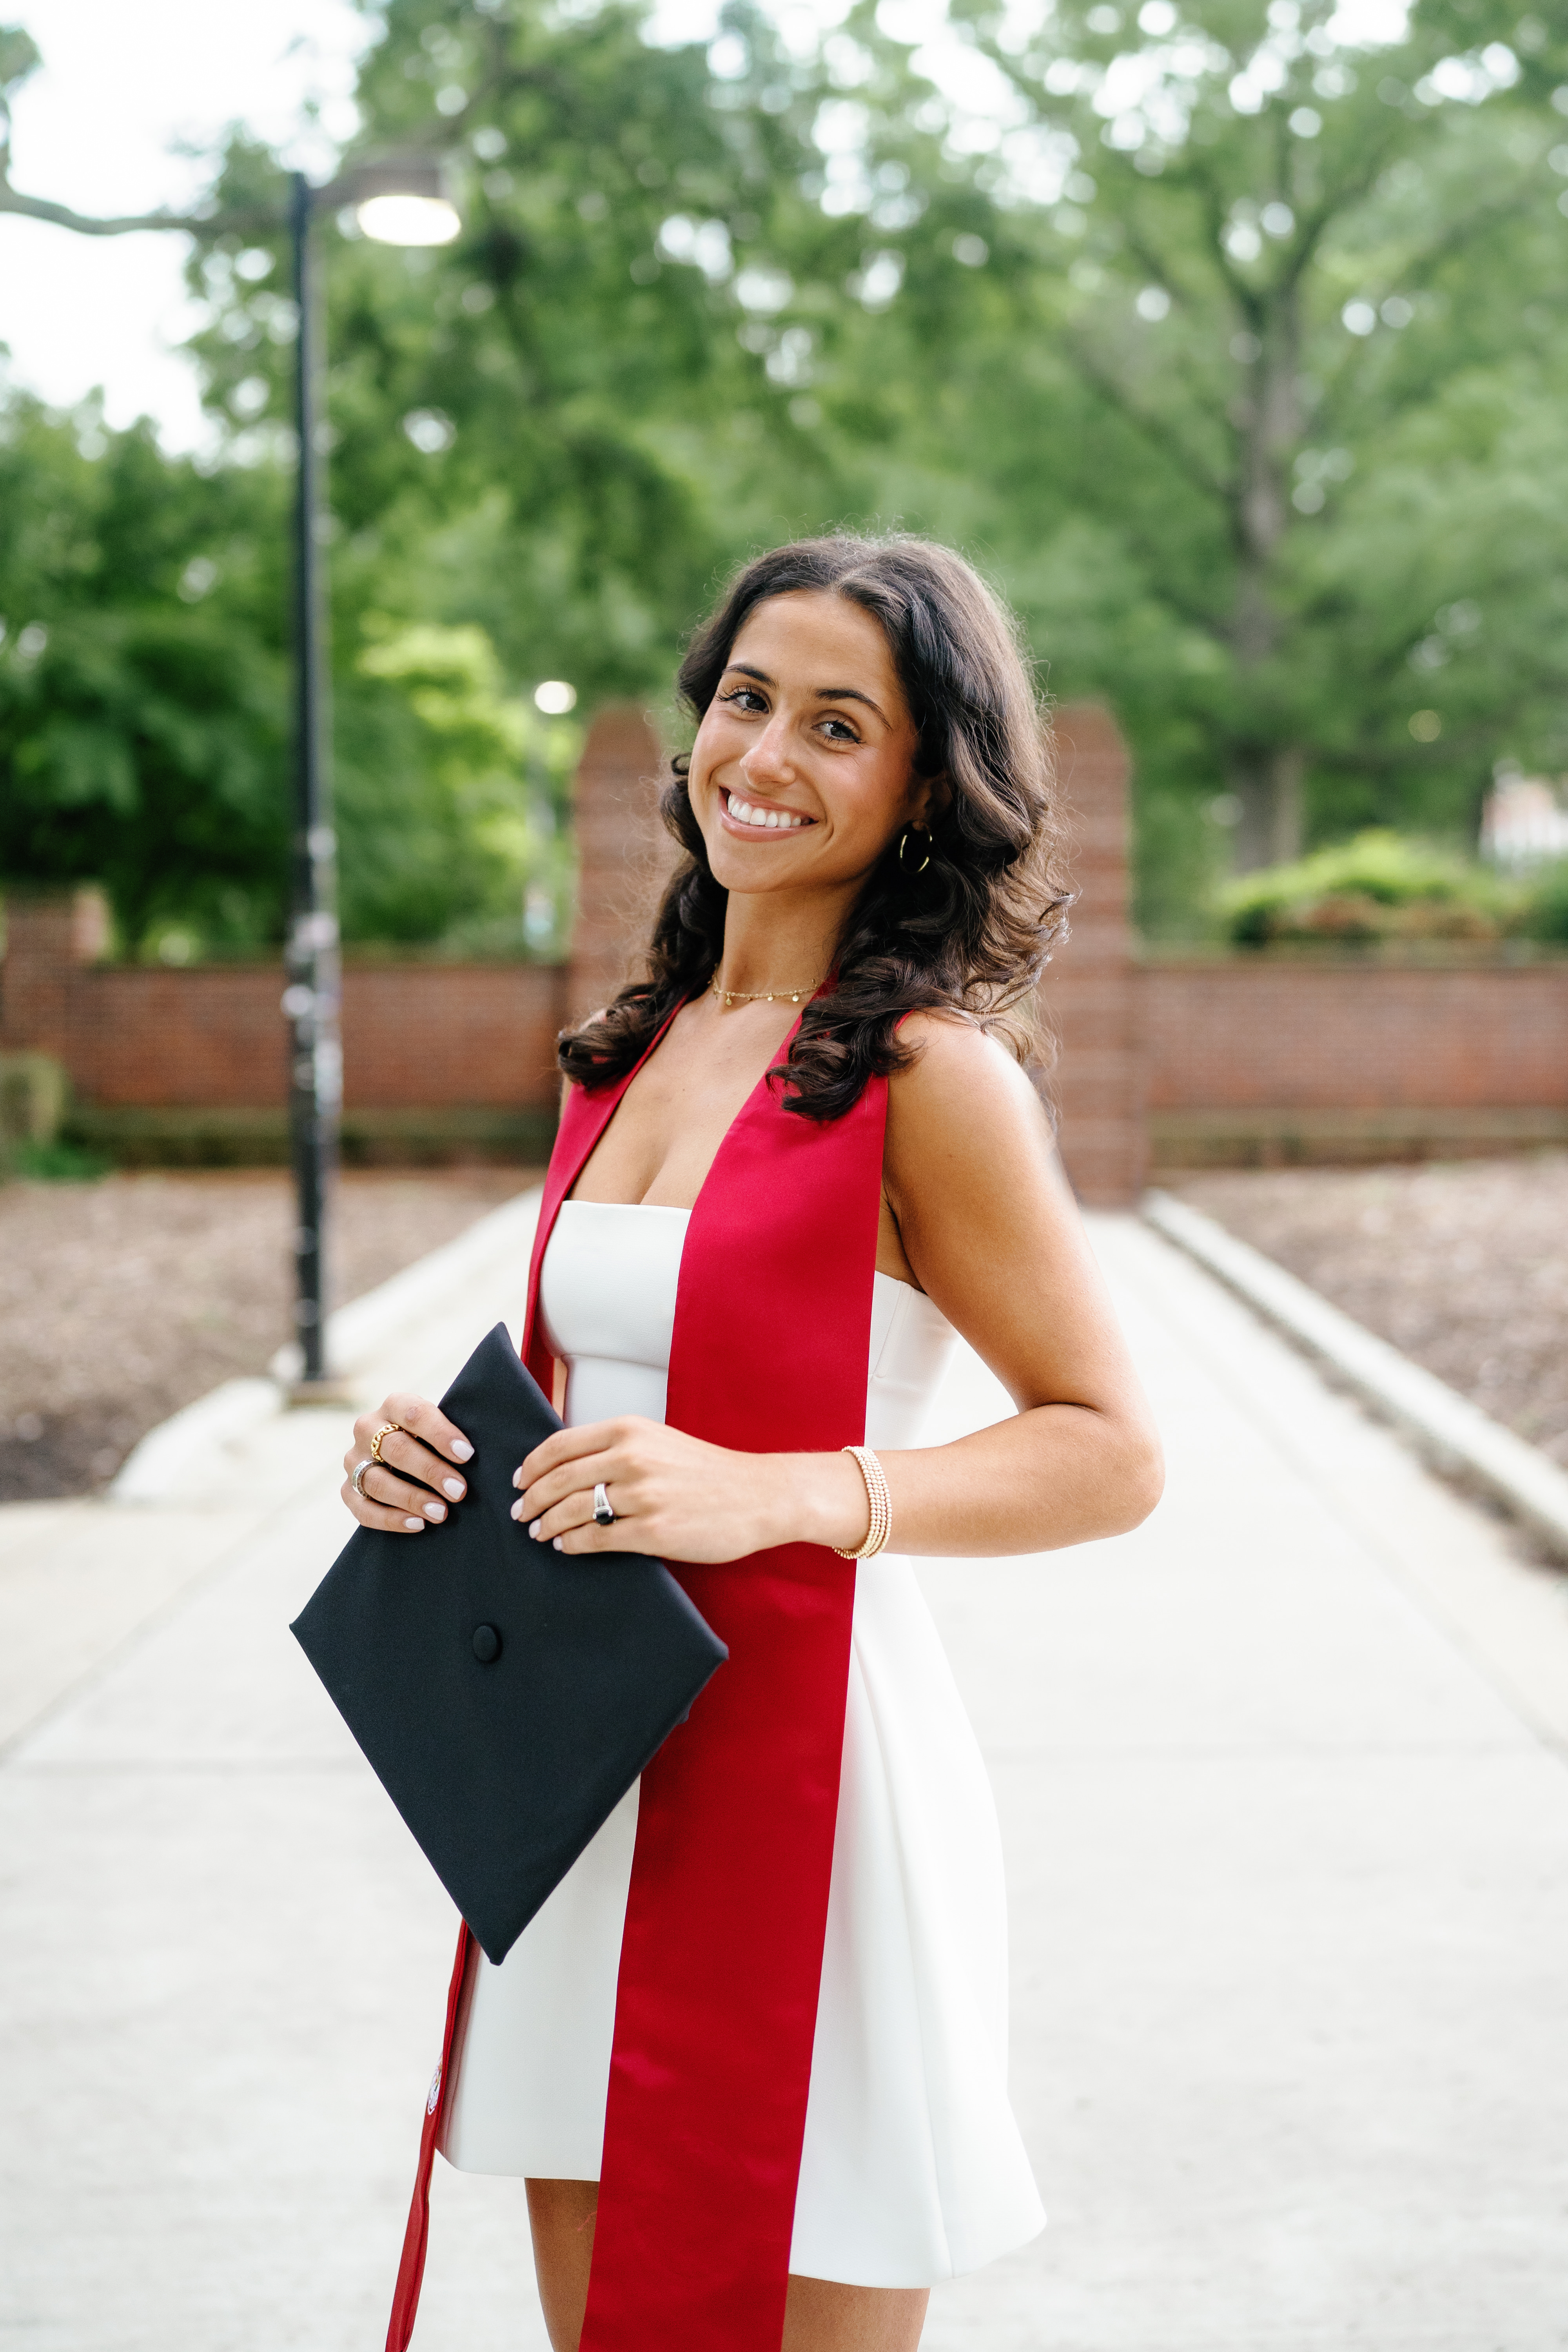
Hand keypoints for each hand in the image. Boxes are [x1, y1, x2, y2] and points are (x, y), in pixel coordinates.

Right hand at [341, 1392, 473, 1534]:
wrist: (403, 1456)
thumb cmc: (433, 1440)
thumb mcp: (440, 1427)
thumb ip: (449, 1435)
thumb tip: (470, 1457)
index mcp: (394, 1405)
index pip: (414, 1414)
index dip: (440, 1434)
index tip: (466, 1454)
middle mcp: (367, 1429)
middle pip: (396, 1449)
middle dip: (430, 1471)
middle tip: (458, 1490)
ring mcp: (354, 1460)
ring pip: (377, 1481)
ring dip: (411, 1499)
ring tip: (441, 1512)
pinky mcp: (348, 1489)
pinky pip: (364, 1509)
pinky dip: (391, 1519)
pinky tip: (418, 1524)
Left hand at [512, 1415, 811, 1565]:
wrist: (759, 1495)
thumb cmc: (708, 1471)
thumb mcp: (659, 1440)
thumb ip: (617, 1446)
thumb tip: (568, 1466)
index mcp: (630, 1430)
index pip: (560, 1445)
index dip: (532, 1466)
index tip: (521, 1480)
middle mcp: (631, 1457)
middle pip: (559, 1480)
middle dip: (532, 1499)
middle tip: (520, 1513)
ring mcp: (642, 1495)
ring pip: (572, 1511)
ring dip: (548, 1525)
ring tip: (540, 1533)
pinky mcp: (653, 1531)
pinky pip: (596, 1539)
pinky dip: (573, 1544)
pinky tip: (567, 1546)